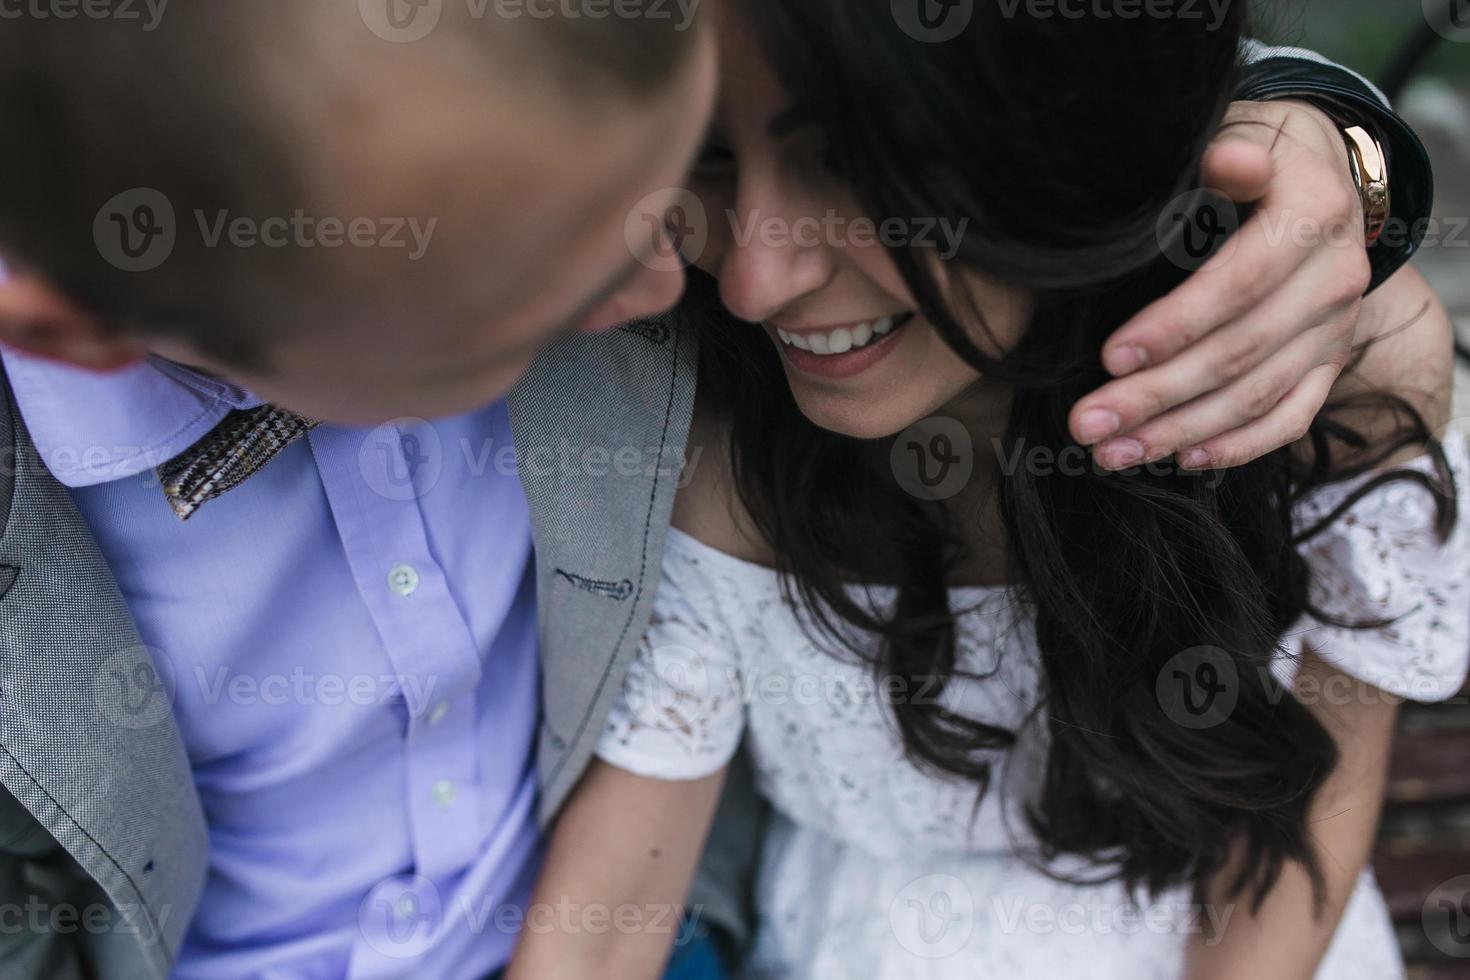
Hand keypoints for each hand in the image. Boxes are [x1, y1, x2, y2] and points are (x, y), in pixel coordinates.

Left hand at [1069, 99, 1370, 470]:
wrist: (1309, 181)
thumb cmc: (1240, 164)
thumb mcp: (1235, 141)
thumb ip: (1227, 161)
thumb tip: (1223, 160)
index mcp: (1312, 214)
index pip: (1239, 283)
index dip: (1173, 326)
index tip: (1108, 357)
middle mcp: (1336, 276)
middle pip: (1240, 353)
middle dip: (1156, 395)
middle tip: (1086, 423)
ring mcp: (1335, 328)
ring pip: (1258, 396)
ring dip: (1180, 432)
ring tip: (1112, 452)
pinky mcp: (1330, 364)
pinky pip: (1290, 419)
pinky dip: (1237, 446)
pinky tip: (1182, 460)